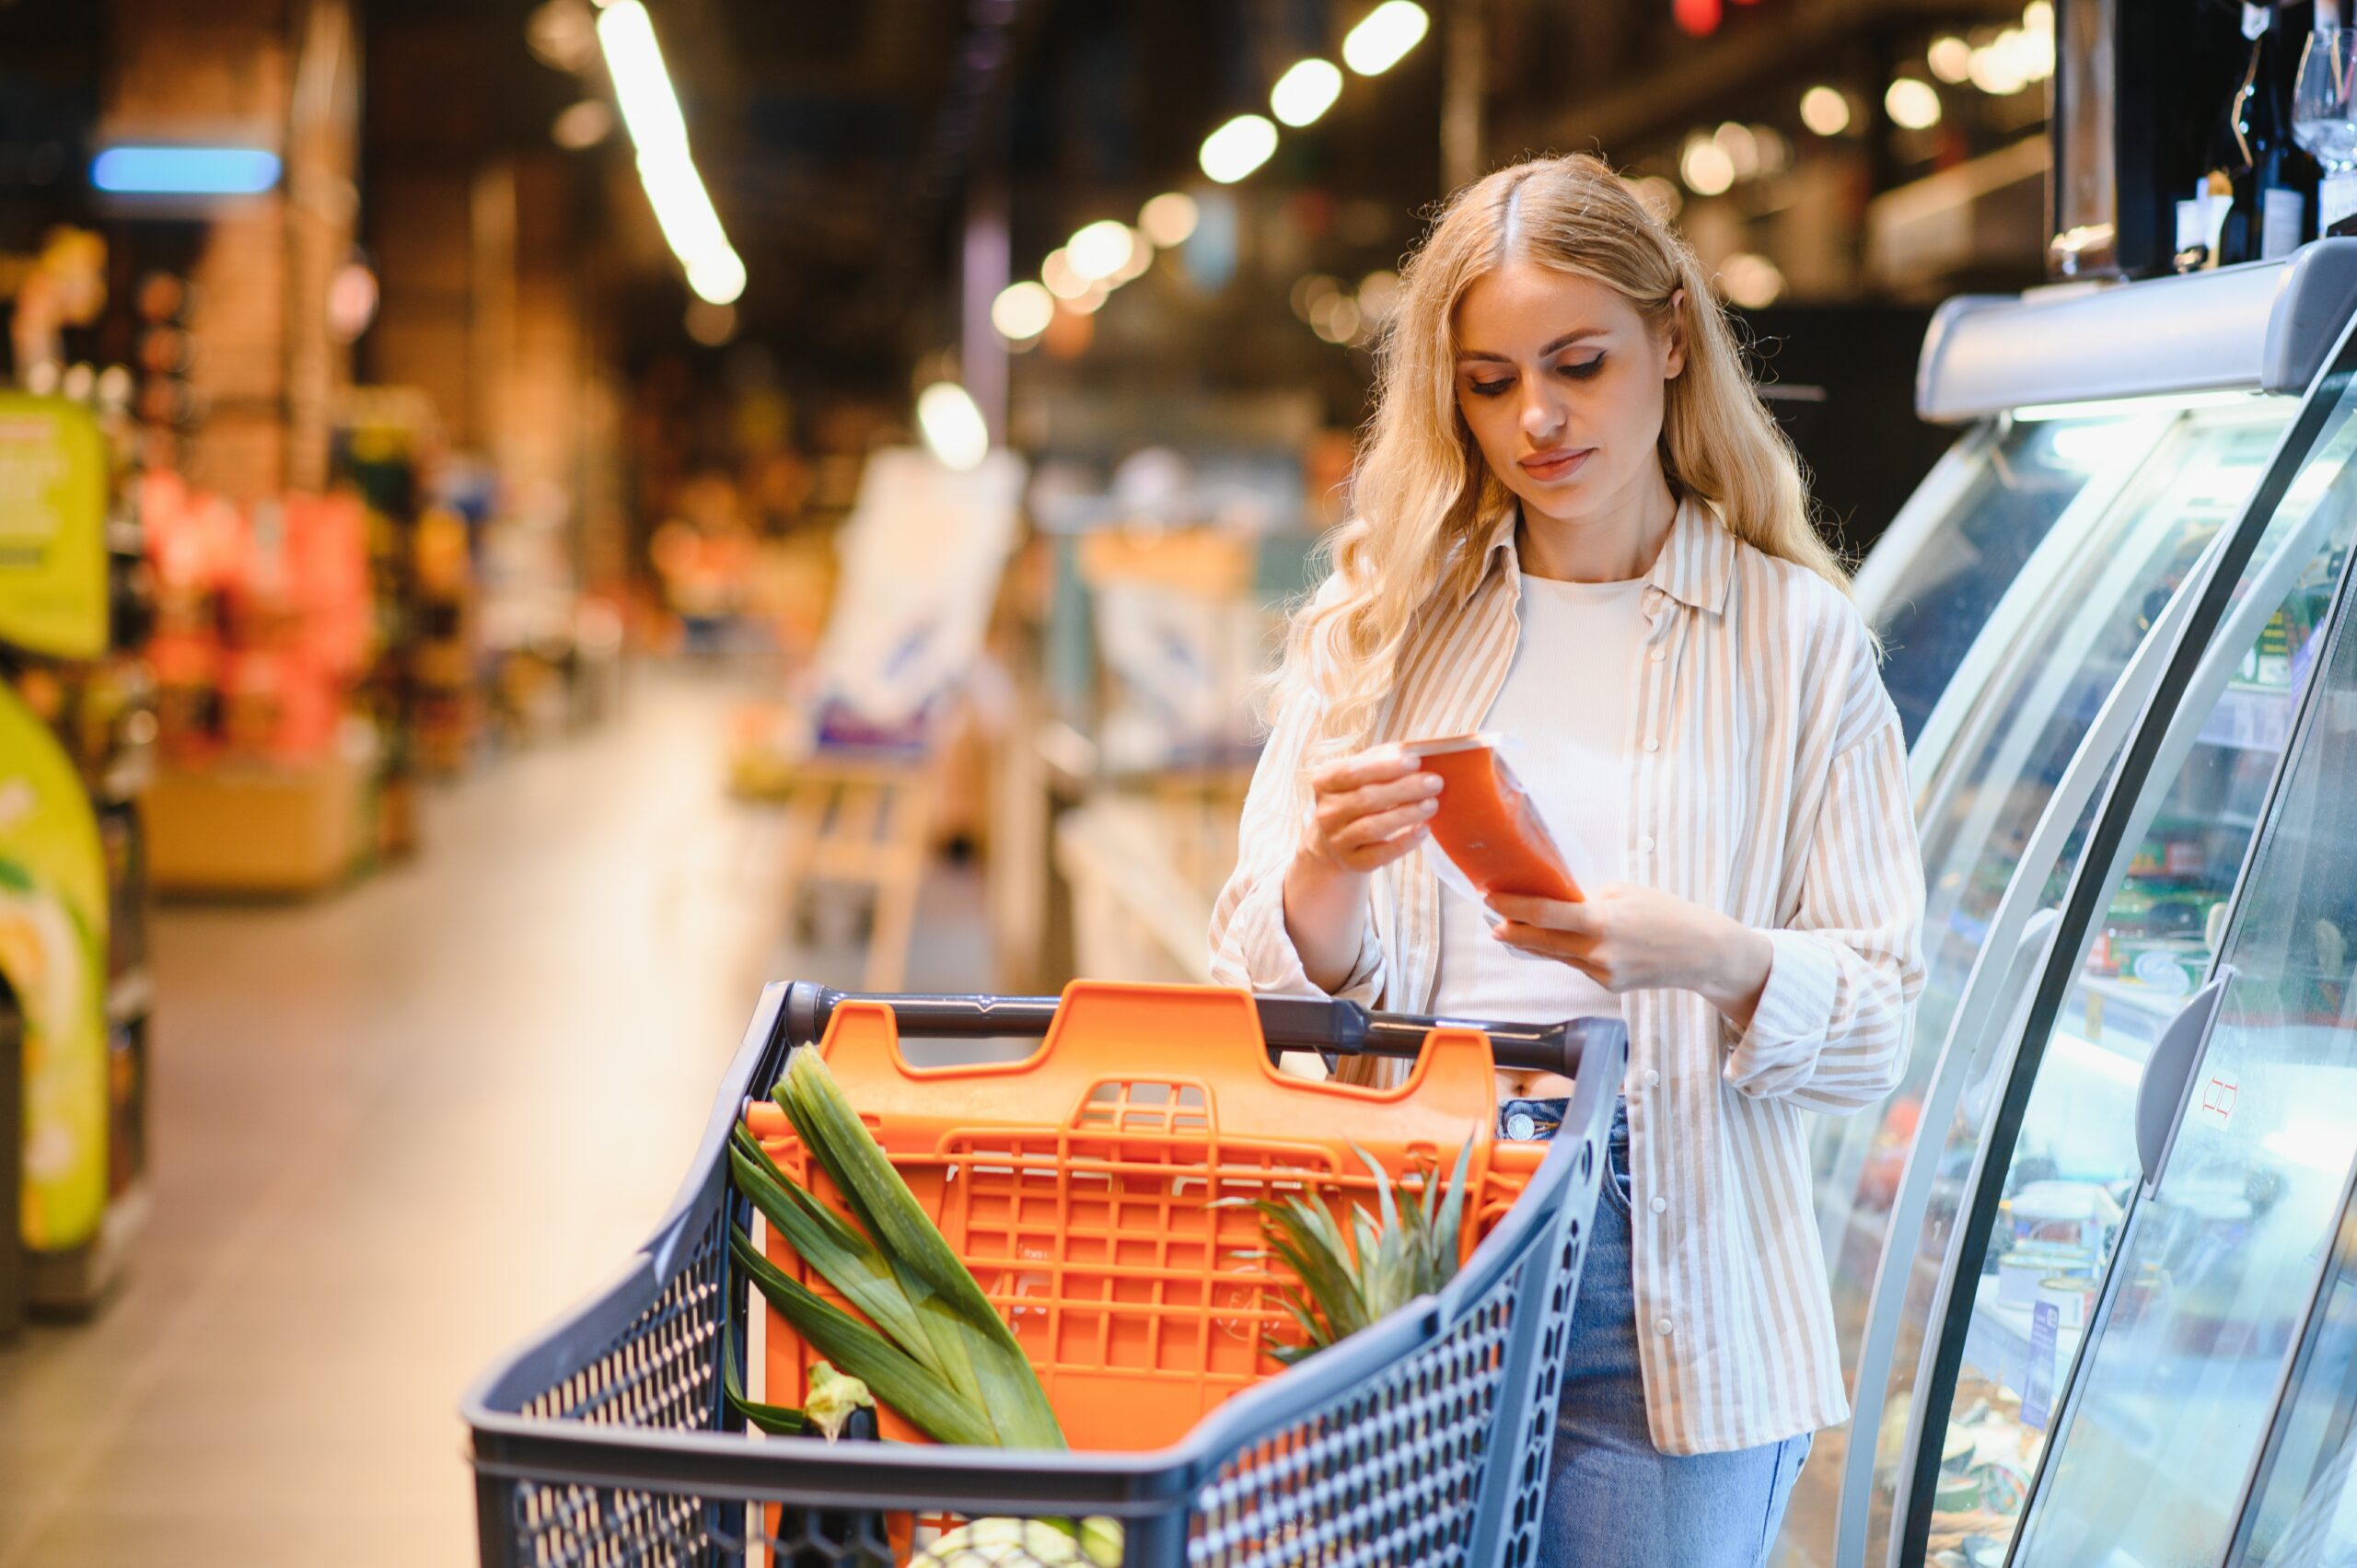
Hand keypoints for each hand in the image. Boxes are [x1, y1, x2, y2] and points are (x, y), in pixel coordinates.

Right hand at [1298, 743, 1442, 875]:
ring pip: (1373, 827)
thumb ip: (1382, 758)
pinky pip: (1381, 854)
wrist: (1335, 840)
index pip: (1352, 772)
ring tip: (1432, 804)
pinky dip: (1404, 842)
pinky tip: (1424, 830)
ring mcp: (1337, 840)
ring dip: (1406, 814)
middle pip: (1366, 798)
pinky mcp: (1353, 862)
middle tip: (1435, 782)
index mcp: (1325, 781)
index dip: (1385, 767)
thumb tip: (1410, 751)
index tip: (1415, 761)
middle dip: (1404, 789)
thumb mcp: (1361, 773)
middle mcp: (1326, 812)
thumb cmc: (1356, 795)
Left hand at [1486, 883, 1774, 1026]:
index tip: (1489, 899)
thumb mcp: (1625, 893)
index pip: (1544, 914)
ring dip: (1535, 943)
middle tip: (1492, 921)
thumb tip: (1555, 899)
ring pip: (1558, 956)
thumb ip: (1587, 897)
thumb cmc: (1667, 913)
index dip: (1512, 907)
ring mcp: (1602, 974)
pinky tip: (1565, 942)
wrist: (1702, 953)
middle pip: (1541, 942)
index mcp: (1601, 921)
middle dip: (1513, 931)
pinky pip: (1578, 965)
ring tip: (1514, 929)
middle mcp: (1597, 952)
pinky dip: (1568, 953)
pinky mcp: (1608, 986)